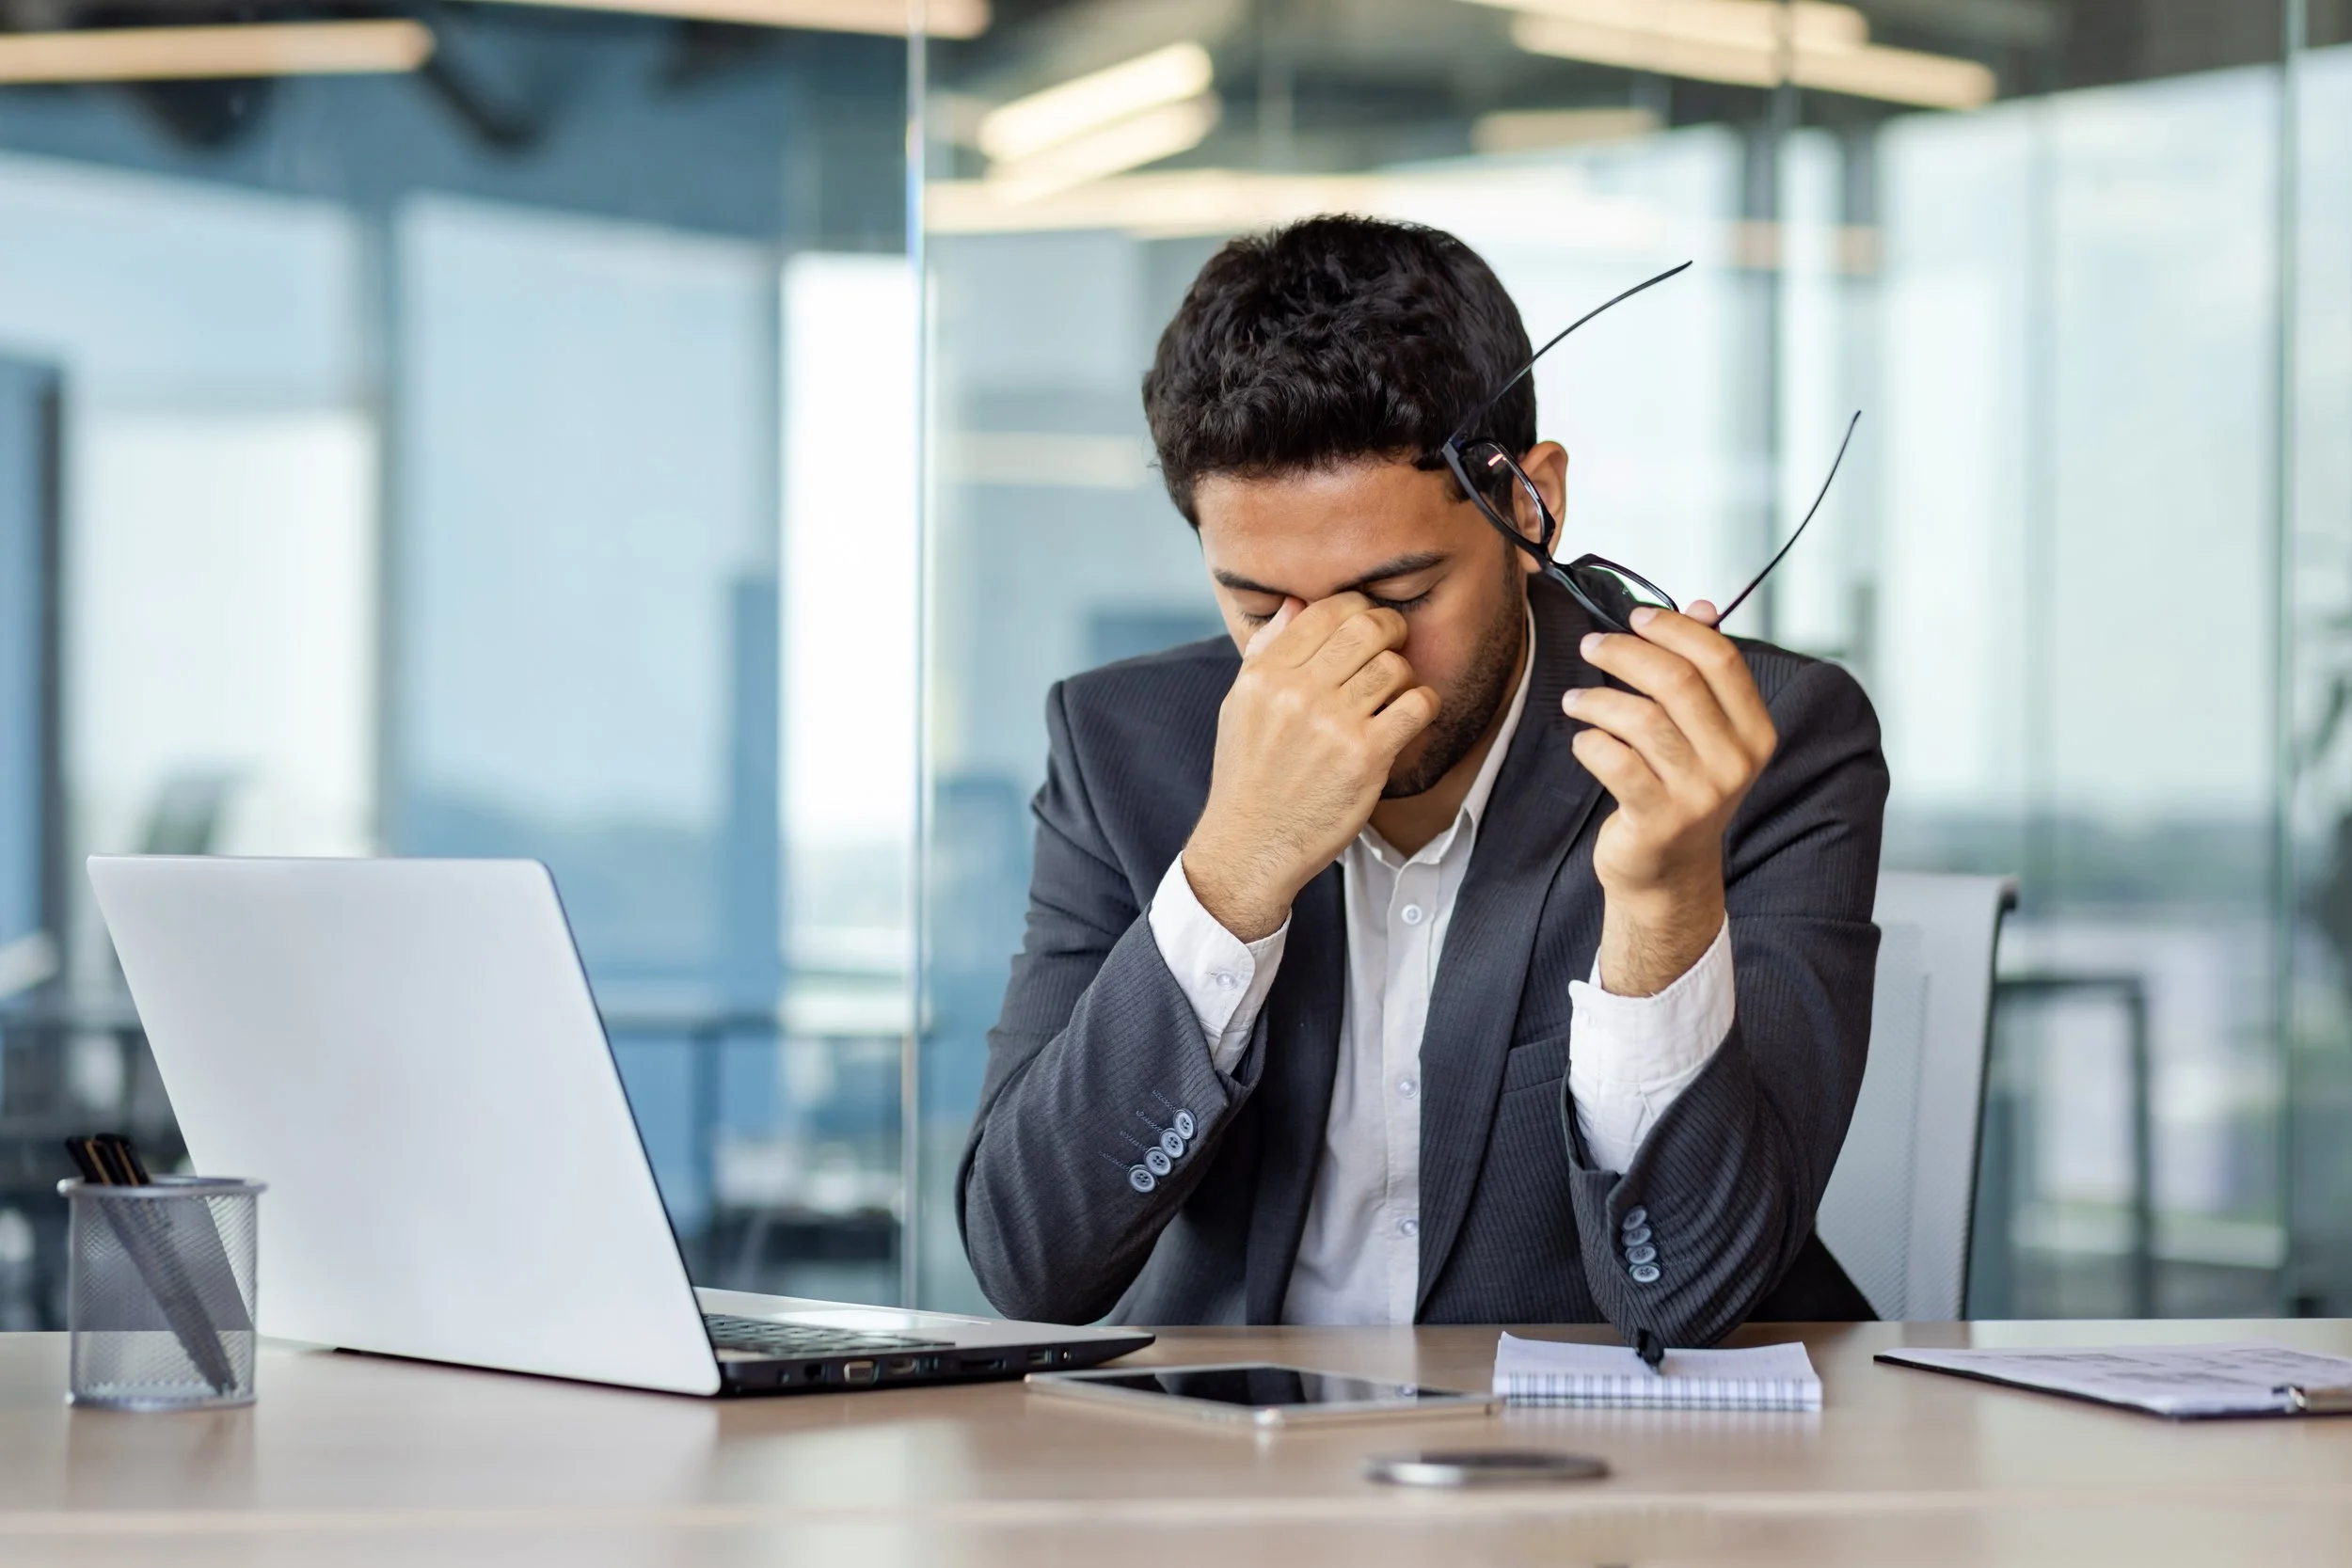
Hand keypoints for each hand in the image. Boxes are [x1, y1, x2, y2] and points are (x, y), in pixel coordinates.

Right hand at [1184, 594, 1440, 940]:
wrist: (1251, 845)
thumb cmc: (1249, 776)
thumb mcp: (1240, 706)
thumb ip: (1266, 652)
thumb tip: (1294, 603)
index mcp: (1265, 675)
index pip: (1325, 611)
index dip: (1357, 607)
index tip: (1367, 623)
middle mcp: (1297, 692)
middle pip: (1366, 628)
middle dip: (1391, 629)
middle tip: (1396, 643)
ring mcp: (1332, 723)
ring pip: (1394, 666)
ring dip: (1404, 675)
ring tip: (1396, 693)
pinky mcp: (1365, 756)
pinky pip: (1417, 705)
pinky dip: (1424, 704)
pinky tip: (1412, 715)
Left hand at [1562, 601, 1774, 995]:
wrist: (1668, 873)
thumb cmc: (1678, 790)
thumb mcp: (1702, 731)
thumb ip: (1703, 671)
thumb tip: (1703, 606)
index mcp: (1754, 731)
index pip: (1719, 659)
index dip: (1673, 628)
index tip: (1635, 617)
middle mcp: (1735, 762)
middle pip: (1677, 681)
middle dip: (1624, 653)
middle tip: (1591, 645)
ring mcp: (1700, 794)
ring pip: (1641, 719)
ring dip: (1597, 699)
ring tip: (1575, 700)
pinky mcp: (1659, 819)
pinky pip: (1614, 761)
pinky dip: (1590, 743)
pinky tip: (1585, 742)